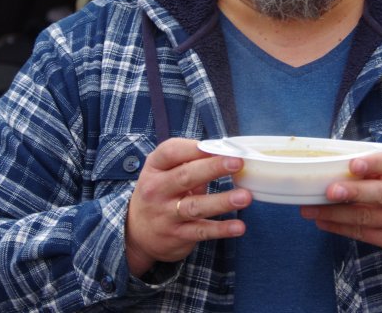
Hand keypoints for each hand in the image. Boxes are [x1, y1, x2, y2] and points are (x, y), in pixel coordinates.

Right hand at [125, 138, 251, 276]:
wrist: (136, 233)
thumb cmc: (160, 192)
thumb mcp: (163, 173)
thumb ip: (189, 163)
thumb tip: (225, 153)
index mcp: (155, 168)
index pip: (170, 152)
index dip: (194, 148)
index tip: (218, 145)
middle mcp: (157, 190)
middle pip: (186, 176)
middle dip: (213, 168)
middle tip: (237, 162)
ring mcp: (166, 214)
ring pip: (196, 206)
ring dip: (222, 201)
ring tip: (245, 196)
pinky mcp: (177, 235)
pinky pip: (201, 232)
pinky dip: (221, 229)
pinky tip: (238, 226)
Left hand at [300, 152, 381, 271]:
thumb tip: (345, 164)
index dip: (373, 165)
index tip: (353, 165)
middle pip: (381, 195)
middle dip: (353, 193)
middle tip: (330, 191)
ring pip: (366, 217)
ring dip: (335, 214)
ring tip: (310, 208)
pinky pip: (364, 234)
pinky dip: (340, 228)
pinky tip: (323, 222)